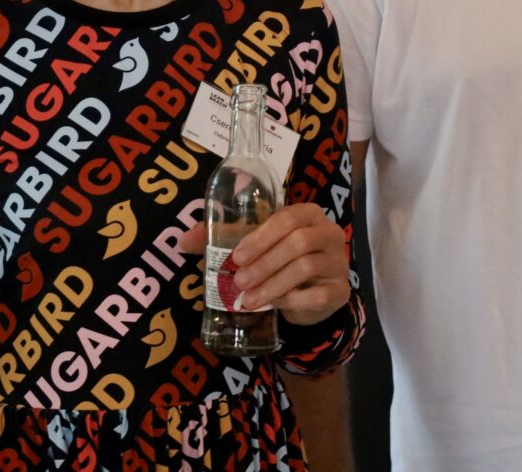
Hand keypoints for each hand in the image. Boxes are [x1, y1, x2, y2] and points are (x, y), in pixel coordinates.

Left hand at [179, 204, 351, 326]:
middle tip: (238, 281)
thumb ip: (220, 238)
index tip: (237, 257)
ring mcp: (338, 263)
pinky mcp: (340, 291)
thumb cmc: (279, 261)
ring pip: (306, 268)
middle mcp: (329, 234)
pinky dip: (291, 300)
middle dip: (264, 263)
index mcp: (309, 215)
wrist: (309, 296)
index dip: (261, 237)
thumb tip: (181, 241)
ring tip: (247, 300)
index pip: (288, 218)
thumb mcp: (253, 246)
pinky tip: (272, 307)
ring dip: (272, 284)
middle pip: (299, 243)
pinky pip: (316, 295)